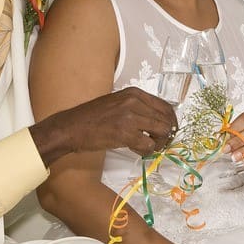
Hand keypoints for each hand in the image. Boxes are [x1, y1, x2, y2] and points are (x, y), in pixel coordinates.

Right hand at [32, 87, 177, 164]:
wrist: (71, 127)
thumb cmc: (92, 118)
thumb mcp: (118, 103)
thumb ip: (138, 108)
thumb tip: (159, 121)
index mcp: (134, 93)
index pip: (166, 107)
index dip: (171, 122)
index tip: (168, 132)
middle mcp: (135, 101)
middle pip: (167, 120)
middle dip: (167, 135)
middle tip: (159, 144)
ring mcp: (130, 116)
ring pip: (163, 132)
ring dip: (158, 144)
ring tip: (146, 147)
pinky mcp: (125, 133)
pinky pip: (149, 145)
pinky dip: (146, 151)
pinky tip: (135, 149)